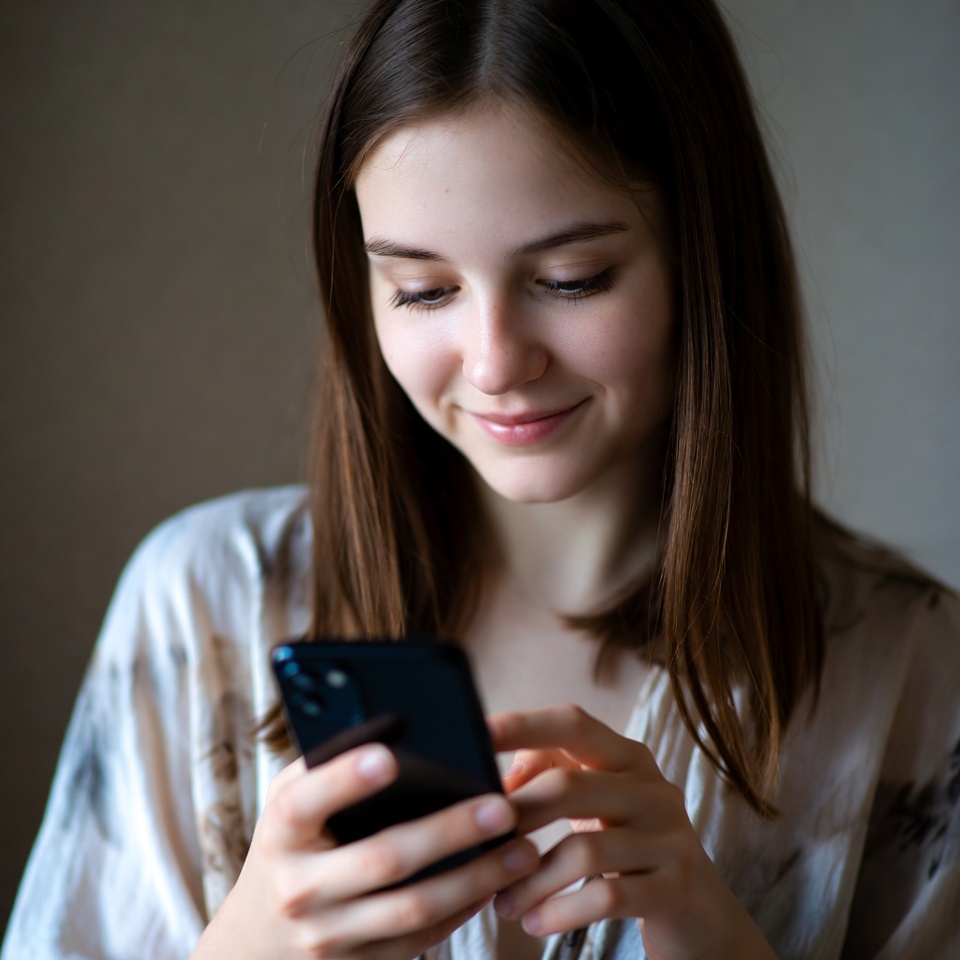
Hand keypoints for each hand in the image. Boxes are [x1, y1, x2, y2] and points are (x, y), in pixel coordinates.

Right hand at [192, 743, 538, 959]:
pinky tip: (497, 880)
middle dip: (448, 832)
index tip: (388, 756)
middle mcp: (300, 888)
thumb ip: (329, 764)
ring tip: (523, 848)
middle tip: (501, 807)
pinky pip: (421, 940)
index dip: (344, 780)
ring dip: (477, 878)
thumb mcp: (290, 801)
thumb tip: (394, 722)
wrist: (255, 942)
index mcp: (279, 833)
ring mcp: (329, 936)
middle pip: (383, 860)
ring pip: (414, 909)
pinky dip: (464, 909)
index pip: (305, 802)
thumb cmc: (288, 846)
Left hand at [489, 705, 776, 959]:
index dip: (522, 725)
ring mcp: (669, 838)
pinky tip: (535, 922)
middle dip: (516, 816)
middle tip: (478, 842)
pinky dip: (561, 912)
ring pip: (585, 851)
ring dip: (532, 880)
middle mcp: (653, 788)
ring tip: (502, 901)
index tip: (475, 734)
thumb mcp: (598, 800)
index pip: (572, 722)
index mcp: (628, 757)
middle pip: (570, 786)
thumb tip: (500, 775)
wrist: (702, 911)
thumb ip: (553, 771)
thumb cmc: (631, 845)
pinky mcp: (674, 889)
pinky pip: (607, 898)